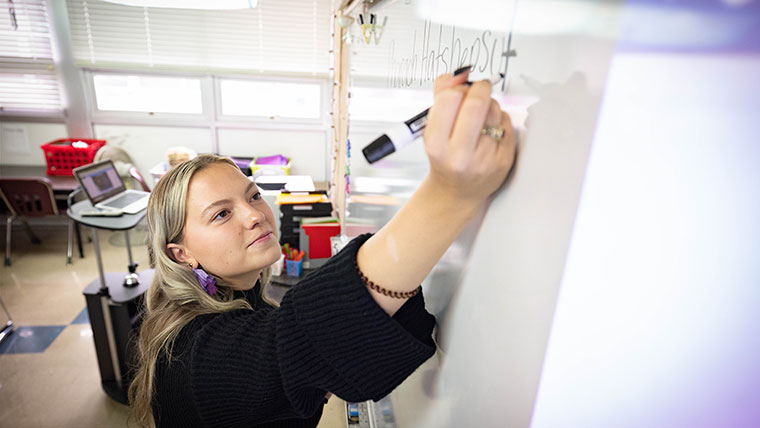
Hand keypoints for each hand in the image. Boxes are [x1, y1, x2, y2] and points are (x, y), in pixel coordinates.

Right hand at [422, 71, 515, 201]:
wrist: (457, 191)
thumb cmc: (444, 156)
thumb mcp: (432, 128)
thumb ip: (440, 95)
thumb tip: (459, 73)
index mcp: (437, 145)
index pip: (450, 99)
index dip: (458, 87)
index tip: (461, 87)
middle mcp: (460, 155)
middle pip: (477, 103)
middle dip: (480, 88)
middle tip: (479, 89)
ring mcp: (485, 159)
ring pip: (495, 109)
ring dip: (490, 103)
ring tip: (481, 116)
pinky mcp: (504, 160)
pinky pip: (507, 122)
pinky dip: (500, 119)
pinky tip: (490, 130)